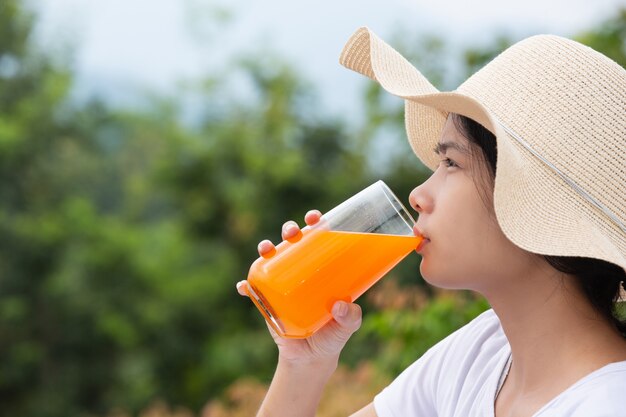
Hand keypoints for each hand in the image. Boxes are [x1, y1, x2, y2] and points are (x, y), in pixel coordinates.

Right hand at [236, 209, 362, 365]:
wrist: (311, 359)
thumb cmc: (332, 335)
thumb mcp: (347, 326)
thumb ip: (350, 317)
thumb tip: (340, 305)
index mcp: (320, 269)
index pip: (318, 239)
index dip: (315, 223)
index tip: (317, 218)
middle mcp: (299, 271)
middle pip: (292, 242)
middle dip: (290, 229)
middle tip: (293, 231)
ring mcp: (281, 284)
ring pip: (270, 258)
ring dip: (266, 248)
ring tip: (267, 248)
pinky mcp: (266, 300)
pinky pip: (252, 289)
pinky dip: (246, 286)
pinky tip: (244, 286)